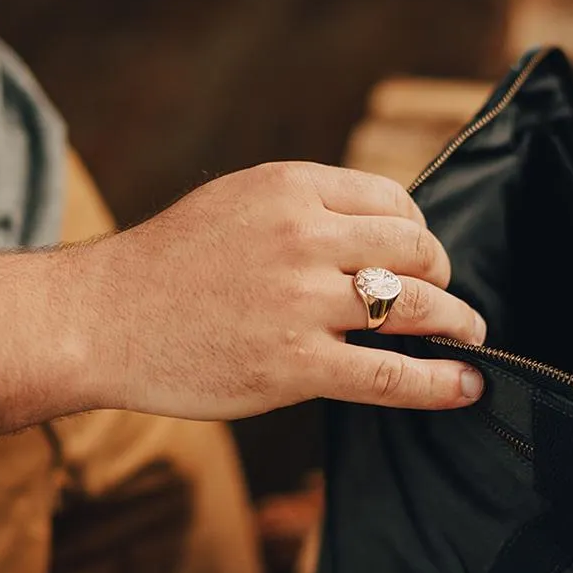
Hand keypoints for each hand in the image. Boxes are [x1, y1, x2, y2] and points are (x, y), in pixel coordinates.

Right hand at [63, 162, 486, 419]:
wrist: (101, 319)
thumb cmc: (169, 265)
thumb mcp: (237, 204)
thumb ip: (305, 211)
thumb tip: (377, 236)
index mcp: (289, 188)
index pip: (392, 201)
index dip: (420, 232)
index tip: (421, 257)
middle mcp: (302, 236)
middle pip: (415, 248)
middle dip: (443, 273)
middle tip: (447, 299)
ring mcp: (300, 301)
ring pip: (415, 305)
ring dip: (458, 321)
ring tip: (472, 335)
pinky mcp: (295, 364)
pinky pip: (390, 373)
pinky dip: (440, 381)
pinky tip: (469, 384)